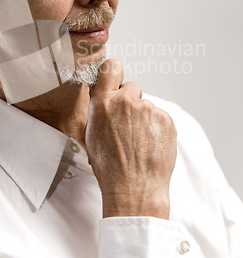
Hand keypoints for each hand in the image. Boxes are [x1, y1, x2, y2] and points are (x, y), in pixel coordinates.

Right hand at [85, 59, 176, 218]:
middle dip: (130, 102)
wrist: (134, 189)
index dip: (114, 73)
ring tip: (139, 142)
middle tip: (128, 125)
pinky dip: (157, 128)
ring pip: (147, 105)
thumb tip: (105, 98)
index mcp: (103, 103)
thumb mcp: (91, 134)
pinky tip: (150, 145)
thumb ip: (99, 110)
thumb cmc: (110, 167)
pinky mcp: (166, 119)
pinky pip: (160, 117)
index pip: (111, 68)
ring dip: (144, 118)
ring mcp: (148, 109)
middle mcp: (126, 101)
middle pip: (132, 87)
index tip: (116, 81)